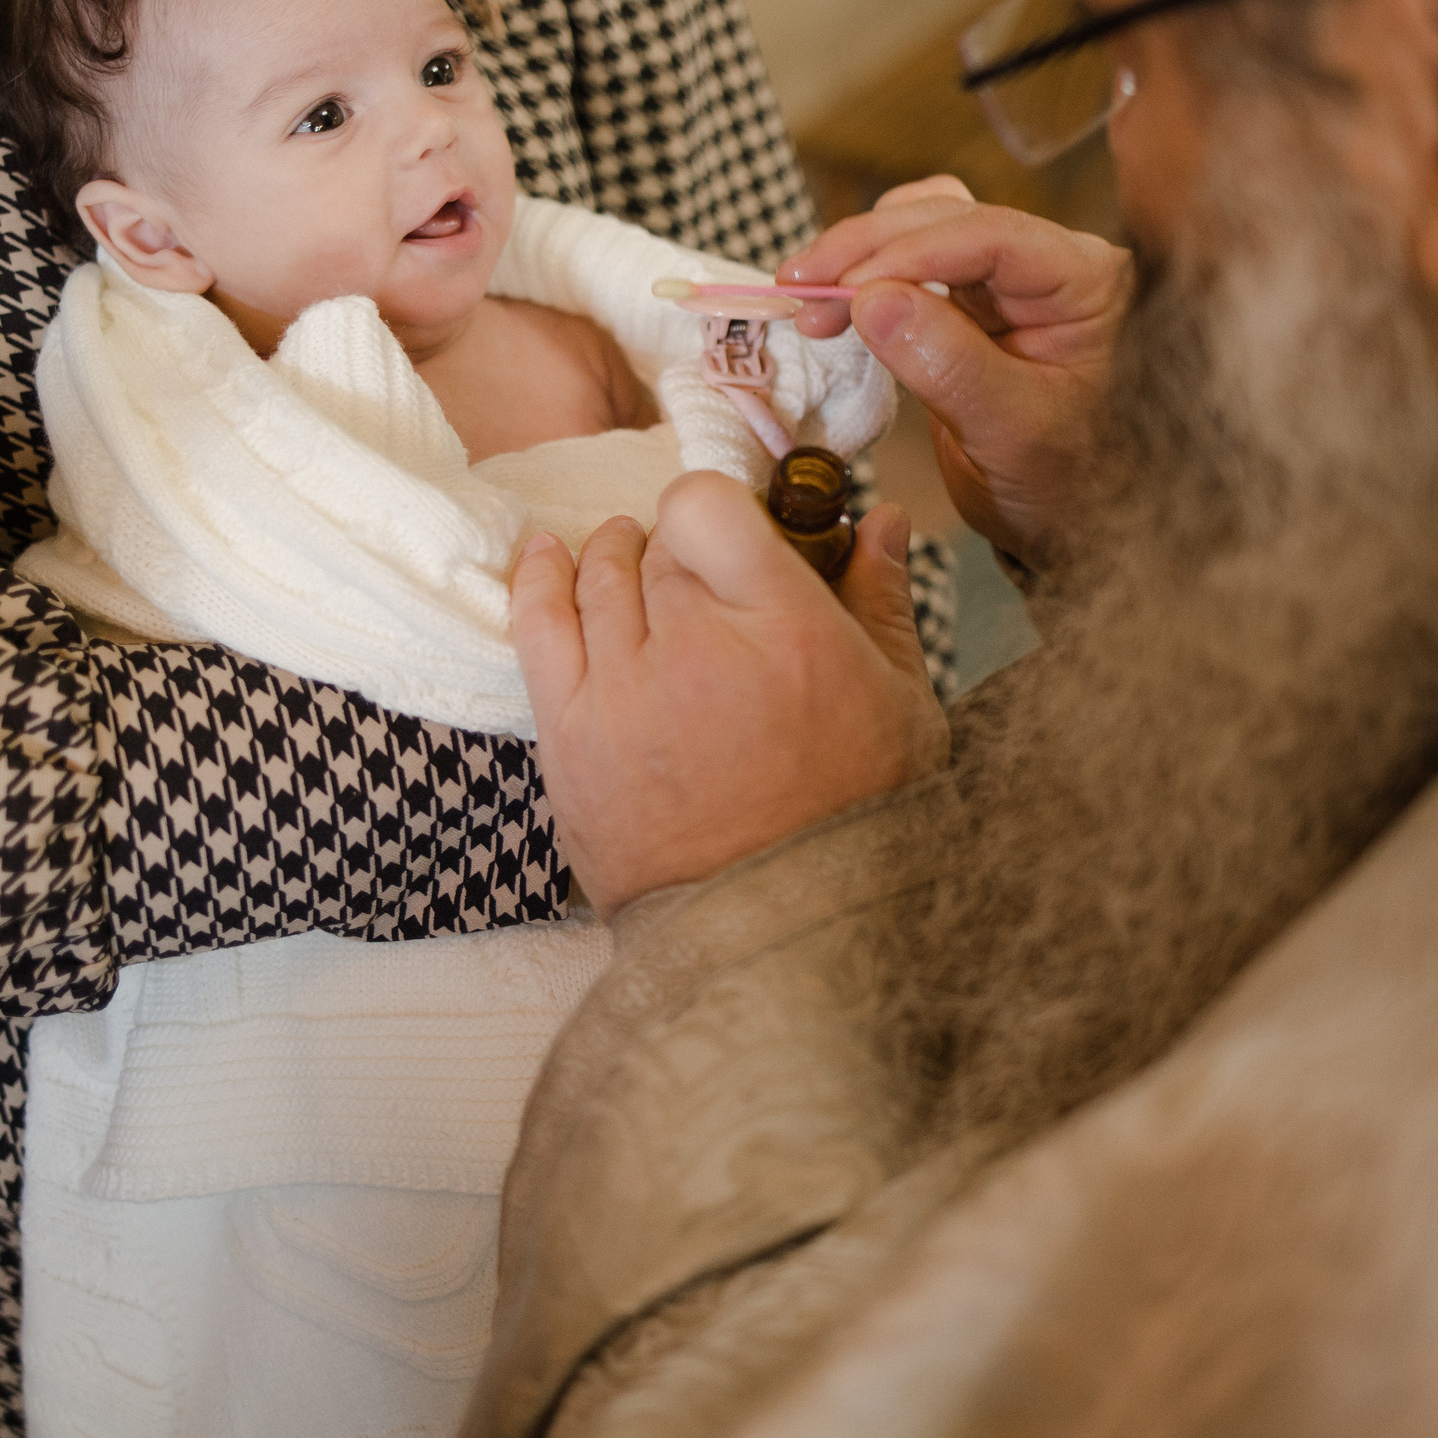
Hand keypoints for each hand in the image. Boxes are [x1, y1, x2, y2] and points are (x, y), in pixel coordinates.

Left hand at [510, 475, 950, 918]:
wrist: (780, 932)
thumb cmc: (854, 817)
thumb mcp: (900, 702)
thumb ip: (881, 599)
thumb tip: (882, 519)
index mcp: (785, 626)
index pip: (706, 505)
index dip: (716, 510)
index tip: (732, 537)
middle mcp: (695, 647)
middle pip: (655, 545)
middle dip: (677, 550)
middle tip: (699, 577)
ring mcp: (622, 692)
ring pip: (597, 577)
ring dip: (615, 559)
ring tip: (633, 564)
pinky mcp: (570, 737)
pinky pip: (537, 626)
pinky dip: (539, 582)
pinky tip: (547, 558)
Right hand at [781, 176, 1133, 566]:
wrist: (1065, 524)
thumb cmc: (1064, 484)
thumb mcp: (1011, 432)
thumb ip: (948, 364)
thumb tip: (871, 300)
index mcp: (1086, 281)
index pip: (992, 237)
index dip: (911, 252)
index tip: (846, 287)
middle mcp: (1047, 264)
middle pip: (947, 219)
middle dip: (866, 248)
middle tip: (800, 284)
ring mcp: (1005, 280)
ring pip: (919, 230)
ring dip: (855, 256)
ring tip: (805, 297)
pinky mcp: (967, 301)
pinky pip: (907, 267)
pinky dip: (862, 278)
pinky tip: (829, 305)